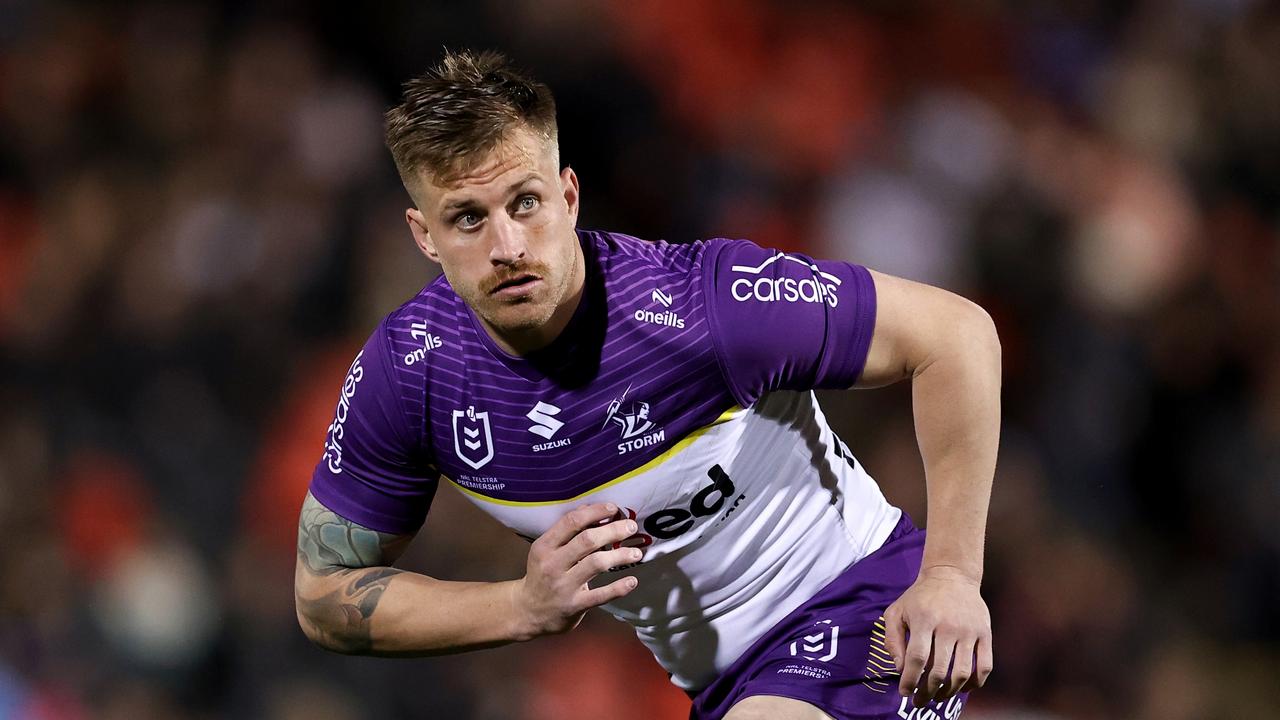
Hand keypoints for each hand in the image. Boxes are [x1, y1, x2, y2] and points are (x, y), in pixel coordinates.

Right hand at [512, 503, 641, 637]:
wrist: (528, 612)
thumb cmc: (542, 575)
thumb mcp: (546, 551)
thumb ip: (567, 531)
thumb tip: (590, 507)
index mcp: (544, 546)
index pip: (571, 522)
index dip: (595, 512)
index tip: (613, 508)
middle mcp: (553, 564)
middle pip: (587, 540)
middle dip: (613, 530)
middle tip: (631, 527)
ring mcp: (564, 586)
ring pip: (596, 564)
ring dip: (620, 555)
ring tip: (636, 553)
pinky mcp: (575, 605)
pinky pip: (601, 595)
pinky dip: (619, 587)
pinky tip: (632, 580)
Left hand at [883, 565, 992, 707]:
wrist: (951, 574)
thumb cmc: (919, 597)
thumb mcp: (896, 611)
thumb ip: (892, 639)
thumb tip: (899, 668)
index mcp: (924, 620)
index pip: (917, 658)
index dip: (910, 680)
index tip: (905, 692)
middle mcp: (948, 626)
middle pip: (939, 670)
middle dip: (927, 692)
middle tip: (920, 700)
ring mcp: (969, 630)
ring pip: (962, 673)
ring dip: (949, 691)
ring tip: (938, 697)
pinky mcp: (985, 633)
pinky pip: (985, 666)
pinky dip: (975, 683)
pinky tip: (962, 688)